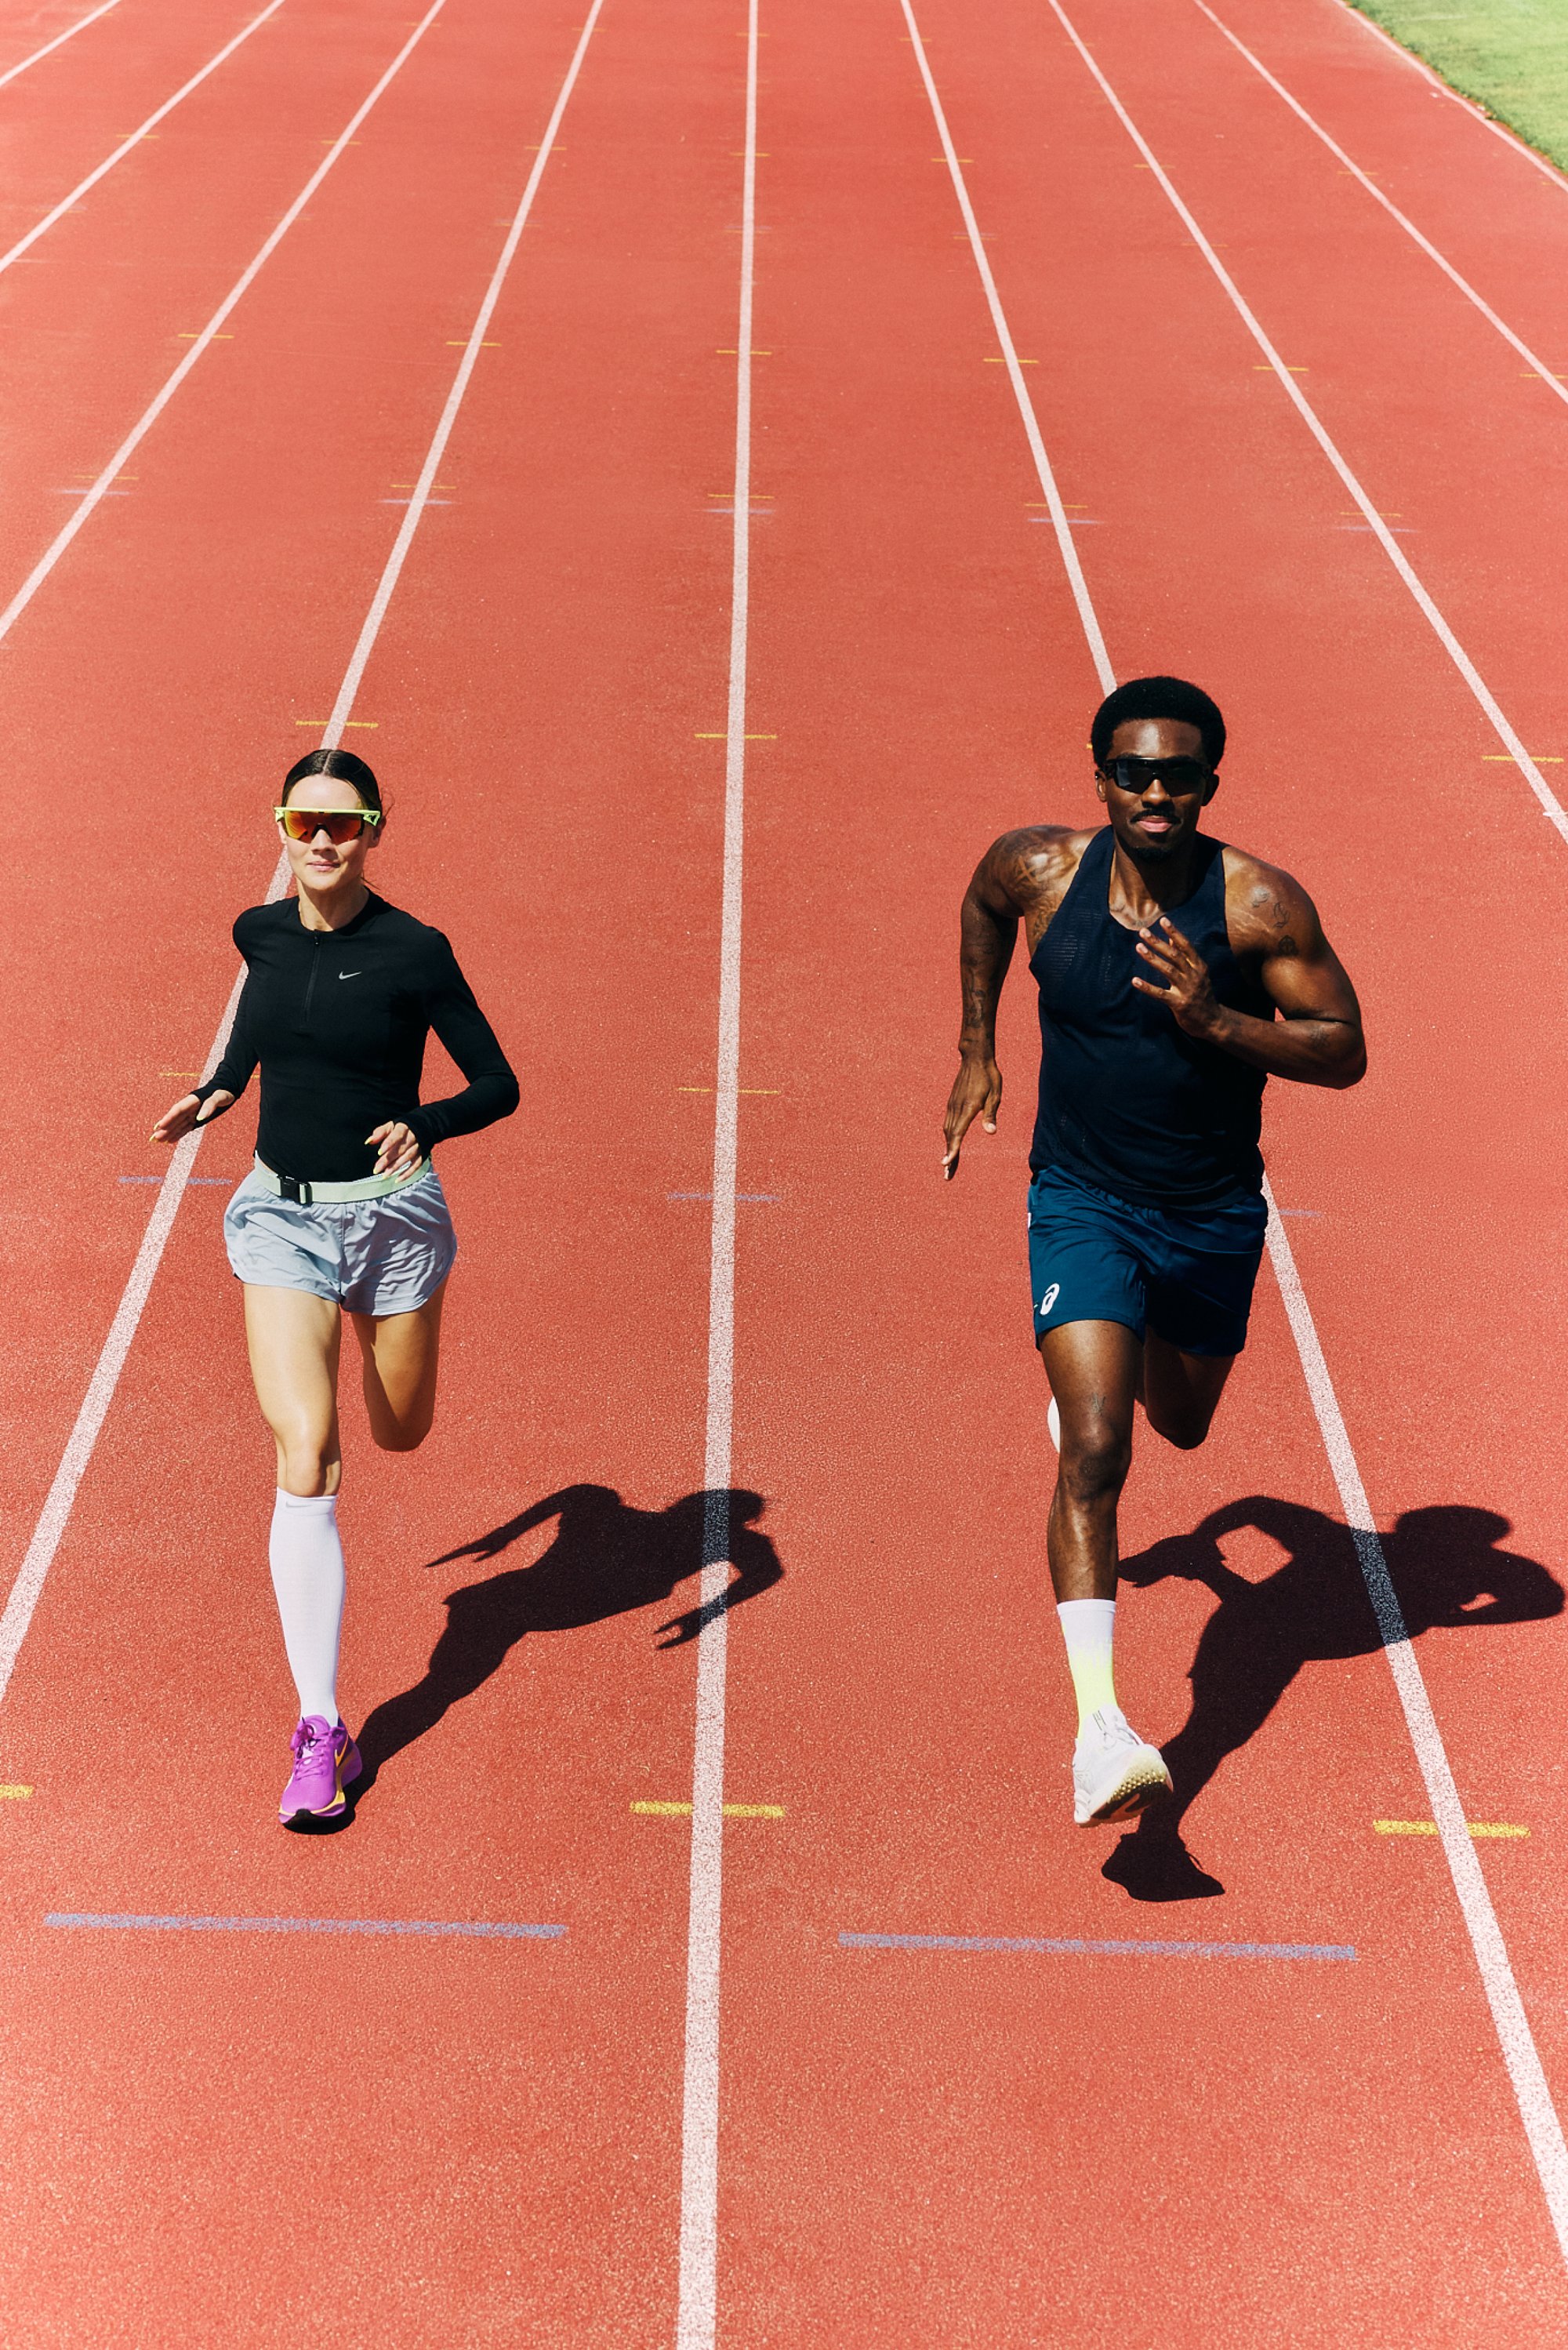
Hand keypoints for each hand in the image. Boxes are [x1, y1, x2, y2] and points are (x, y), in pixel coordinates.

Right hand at [151, 1088, 232, 1143]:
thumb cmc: (224, 1092)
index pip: (178, 1110)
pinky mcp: (196, 1119)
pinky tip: (170, 1140)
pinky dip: (178, 1134)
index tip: (159, 1126)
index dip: (168, 1118)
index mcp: (192, 1100)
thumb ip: (210, 1105)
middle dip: (164, 1129)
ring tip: (157, 1141)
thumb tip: (199, 1118)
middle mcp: (189, 1107)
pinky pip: (185, 1127)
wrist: (227, 1090)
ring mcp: (192, 1113)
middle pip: (175, 1119)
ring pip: (178, 1125)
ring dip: (168, 1133)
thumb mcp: (220, 1097)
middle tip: (154, 1138)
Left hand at [367, 1119, 421, 1176]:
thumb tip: (369, 1141)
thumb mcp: (391, 1126)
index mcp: (404, 1128)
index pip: (397, 1135)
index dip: (389, 1143)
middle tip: (377, 1169)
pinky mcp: (422, 1155)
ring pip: (407, 1158)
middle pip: (401, 1149)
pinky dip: (407, 1174)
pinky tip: (397, 1179)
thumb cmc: (402, 1129)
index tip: (379, 1152)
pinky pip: (416, 1166)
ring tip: (385, 1175)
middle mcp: (413, 1137)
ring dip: (396, 1167)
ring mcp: (419, 1147)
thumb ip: (380, 1132)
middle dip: (388, 1159)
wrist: (423, 1128)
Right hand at [942, 1053, 1001, 1179]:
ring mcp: (952, 1106)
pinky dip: (948, 1137)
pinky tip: (950, 1144)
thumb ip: (991, 1114)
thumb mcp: (995, 1094)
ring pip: (947, 1131)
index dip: (952, 1150)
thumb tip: (991, 1132)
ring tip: (948, 1165)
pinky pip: (948, 1124)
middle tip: (947, 1176)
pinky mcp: (952, 1103)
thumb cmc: (989, 1076)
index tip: (946, 1163)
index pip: (958, 1133)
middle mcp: (956, 1109)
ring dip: (947, 1149)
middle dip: (949, 1157)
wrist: (975, 1058)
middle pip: (950, 1137)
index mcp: (968, 1108)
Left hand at [1132, 917, 1221, 1038]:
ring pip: (1168, 970)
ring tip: (1138, 947)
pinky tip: (1135, 981)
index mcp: (1199, 967)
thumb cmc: (1202, 995)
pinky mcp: (1179, 1004)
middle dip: (1158, 942)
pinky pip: (1161, 994)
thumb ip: (1185, 956)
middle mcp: (1194, 976)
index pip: (1186, 946)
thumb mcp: (1197, 973)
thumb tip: (1171, 936)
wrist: (1213, 1021)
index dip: (1175, 932)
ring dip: (1152, 958)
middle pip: (1175, 955)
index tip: (1163, 920)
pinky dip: (1147, 987)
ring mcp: (1187, 990)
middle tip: (1143, 932)